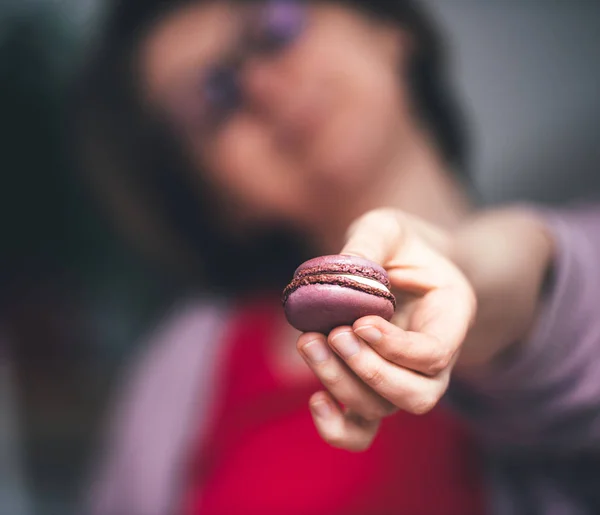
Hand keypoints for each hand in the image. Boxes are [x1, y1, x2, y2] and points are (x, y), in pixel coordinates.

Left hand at [296, 209, 475, 450]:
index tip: (360, 322)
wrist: (398, 263)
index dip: (396, 347)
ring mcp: (403, 377)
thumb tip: (339, 271)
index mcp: (450, 315)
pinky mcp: (371, 388)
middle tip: (335, 334)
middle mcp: (434, 357)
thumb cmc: (397, 243)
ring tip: (309, 343)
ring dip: (342, 384)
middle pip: (416, 395)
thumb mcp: (387, 228)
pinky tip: (315, 398)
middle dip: (371, 372)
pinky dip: (337, 427)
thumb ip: (370, 243)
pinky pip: (361, 430)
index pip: (436, 353)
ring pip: (384, 409)